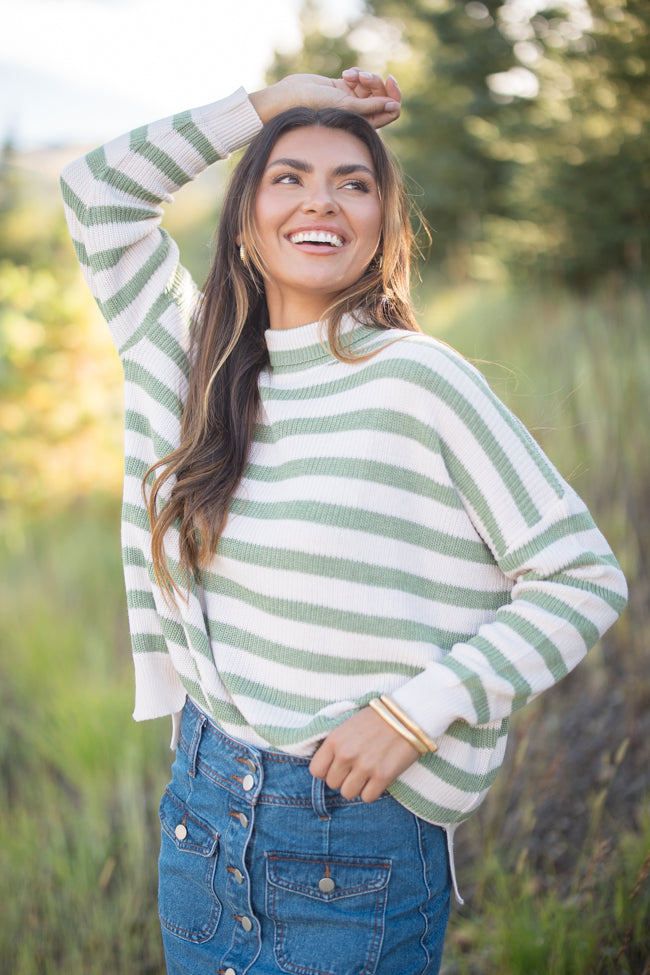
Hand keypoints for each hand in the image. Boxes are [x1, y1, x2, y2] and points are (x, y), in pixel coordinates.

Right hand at [250, 69, 400, 129]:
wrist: (293, 96)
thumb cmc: (316, 106)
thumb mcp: (347, 106)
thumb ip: (372, 106)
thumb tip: (395, 105)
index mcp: (364, 123)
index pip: (391, 111)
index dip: (394, 96)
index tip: (388, 81)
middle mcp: (360, 113)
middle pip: (383, 95)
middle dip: (375, 82)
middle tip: (362, 78)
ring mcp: (353, 100)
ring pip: (372, 85)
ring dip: (365, 75)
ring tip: (350, 76)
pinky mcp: (345, 87)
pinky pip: (361, 77)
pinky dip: (357, 73)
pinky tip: (345, 74)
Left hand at [309, 706, 420, 803]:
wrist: (408, 714)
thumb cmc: (378, 717)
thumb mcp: (349, 724)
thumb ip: (336, 744)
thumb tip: (327, 765)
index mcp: (335, 740)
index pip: (316, 770)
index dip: (326, 771)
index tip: (337, 767)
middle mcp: (346, 754)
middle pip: (332, 784)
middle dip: (342, 778)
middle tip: (355, 769)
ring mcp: (364, 767)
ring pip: (348, 793)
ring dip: (356, 786)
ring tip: (366, 774)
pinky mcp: (383, 776)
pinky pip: (368, 797)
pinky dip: (372, 791)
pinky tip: (377, 779)